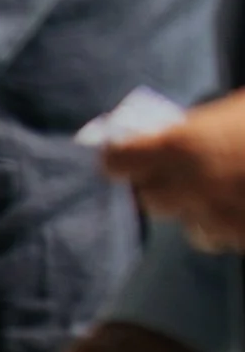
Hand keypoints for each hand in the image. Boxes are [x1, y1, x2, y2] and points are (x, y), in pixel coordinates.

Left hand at [100, 90, 244, 250]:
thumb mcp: (231, 111)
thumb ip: (193, 128)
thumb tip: (160, 134)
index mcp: (182, 146)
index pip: (118, 163)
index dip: (121, 158)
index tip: (125, 155)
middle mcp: (195, 188)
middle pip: (150, 201)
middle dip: (161, 188)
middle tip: (176, 175)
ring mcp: (224, 219)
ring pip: (194, 230)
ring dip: (202, 215)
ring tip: (223, 195)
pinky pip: (229, 240)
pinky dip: (234, 227)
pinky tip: (244, 205)